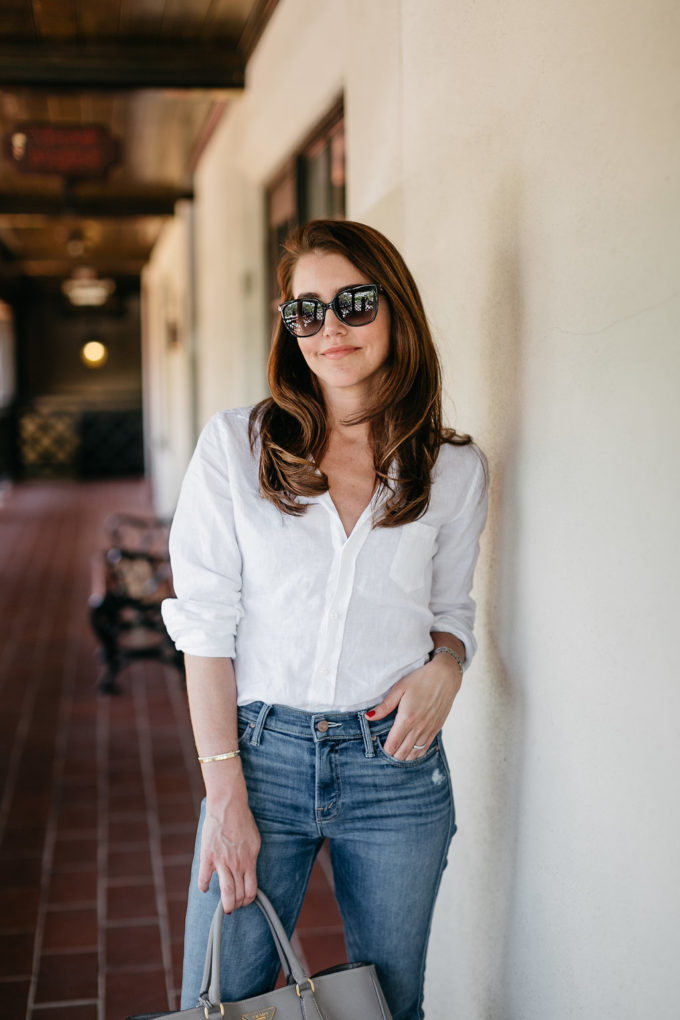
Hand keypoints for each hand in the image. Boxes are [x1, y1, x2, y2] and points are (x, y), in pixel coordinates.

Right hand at [198, 791, 260, 912]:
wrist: (228, 806)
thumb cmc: (243, 822)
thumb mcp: (254, 842)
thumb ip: (251, 859)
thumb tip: (249, 872)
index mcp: (250, 861)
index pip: (251, 890)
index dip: (248, 900)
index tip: (244, 901)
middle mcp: (237, 864)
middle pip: (239, 895)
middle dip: (237, 905)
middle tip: (233, 906)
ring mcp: (222, 861)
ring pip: (226, 892)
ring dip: (225, 904)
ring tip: (224, 907)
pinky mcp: (208, 856)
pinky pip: (204, 879)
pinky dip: (204, 887)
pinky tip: (204, 888)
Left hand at [368, 653, 462, 760]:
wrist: (446, 676)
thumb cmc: (421, 679)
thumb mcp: (399, 688)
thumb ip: (385, 706)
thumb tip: (369, 717)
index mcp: (407, 718)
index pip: (393, 743)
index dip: (384, 751)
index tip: (378, 750)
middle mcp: (419, 727)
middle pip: (403, 752)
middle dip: (392, 756)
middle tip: (385, 753)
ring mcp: (429, 729)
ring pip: (415, 753)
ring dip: (404, 757)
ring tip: (396, 754)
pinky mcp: (437, 729)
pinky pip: (425, 748)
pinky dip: (417, 754)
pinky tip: (411, 753)